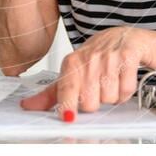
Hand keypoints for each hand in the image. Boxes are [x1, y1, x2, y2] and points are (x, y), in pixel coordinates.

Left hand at [19, 27, 145, 121]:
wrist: (126, 37)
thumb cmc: (98, 57)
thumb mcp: (73, 72)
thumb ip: (52, 93)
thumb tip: (27, 105)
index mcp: (71, 62)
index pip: (65, 90)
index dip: (67, 107)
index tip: (68, 118)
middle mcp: (88, 58)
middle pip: (89, 103)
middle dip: (96, 102)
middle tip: (98, 88)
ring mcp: (109, 56)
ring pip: (109, 99)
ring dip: (113, 96)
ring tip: (112, 80)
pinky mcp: (128, 56)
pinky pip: (126, 90)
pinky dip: (126, 91)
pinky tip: (123, 78)